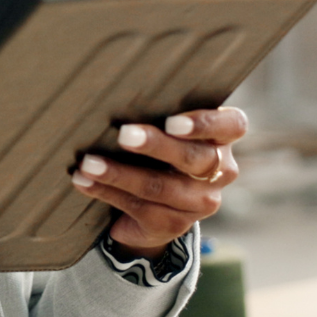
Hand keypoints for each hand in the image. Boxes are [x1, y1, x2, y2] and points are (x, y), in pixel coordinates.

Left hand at [71, 107, 246, 261]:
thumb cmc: (157, 148)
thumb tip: (115, 92)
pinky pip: (139, 206)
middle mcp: (220, 171)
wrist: (152, 206)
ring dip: (118, 173)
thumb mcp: (164, 129)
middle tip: (123, 135)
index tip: (172, 122)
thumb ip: (157, 112)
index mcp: (222, 139)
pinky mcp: (174, 224)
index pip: (232, 126)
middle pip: (193, 158)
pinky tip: (84, 181)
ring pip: (160, 186)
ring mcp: (200, 202)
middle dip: (155, 145)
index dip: (206, 124)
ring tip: (89, 163)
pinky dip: (106, 191)